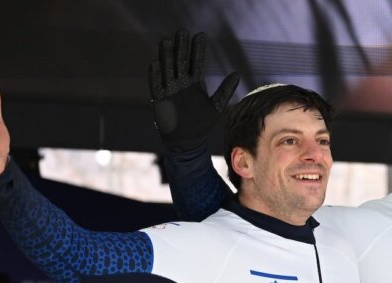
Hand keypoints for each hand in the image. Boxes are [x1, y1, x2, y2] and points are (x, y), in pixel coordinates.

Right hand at [149, 29, 239, 151]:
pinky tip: (155, 62)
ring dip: (166, 56)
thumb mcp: (216, 106)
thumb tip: (236, 73)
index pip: (196, 62)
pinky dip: (156, 75)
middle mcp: (181, 84)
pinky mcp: (160, 100)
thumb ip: (225, 90)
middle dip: (181, 47)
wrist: (188, 141)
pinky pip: (156, 85)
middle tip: (182, 31)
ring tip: (167, 41)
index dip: (197, 50)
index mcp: (194, 83)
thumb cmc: (201, 124)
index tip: (200, 35)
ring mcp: (170, 90)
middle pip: (180, 61)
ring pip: (167, 69)